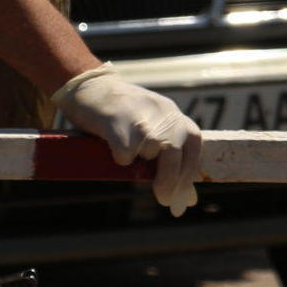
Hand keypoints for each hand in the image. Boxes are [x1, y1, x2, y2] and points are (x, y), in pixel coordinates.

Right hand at [52, 64, 203, 215]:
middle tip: (165, 199)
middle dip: (172, 182)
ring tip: (126, 151)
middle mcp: (162, 114)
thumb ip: (172, 156)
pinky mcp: (119, 124)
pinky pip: (125, 156)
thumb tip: (188, 200)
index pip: (194, 147)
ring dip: (140, 164)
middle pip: (176, 154)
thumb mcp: (155, 126)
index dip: (188, 176)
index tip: (181, 199)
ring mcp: (141, 118)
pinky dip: (119, 159)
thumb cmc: (124, 114)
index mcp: (174, 115)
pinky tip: (111, 145)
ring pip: (150, 155)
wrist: (91, 87)